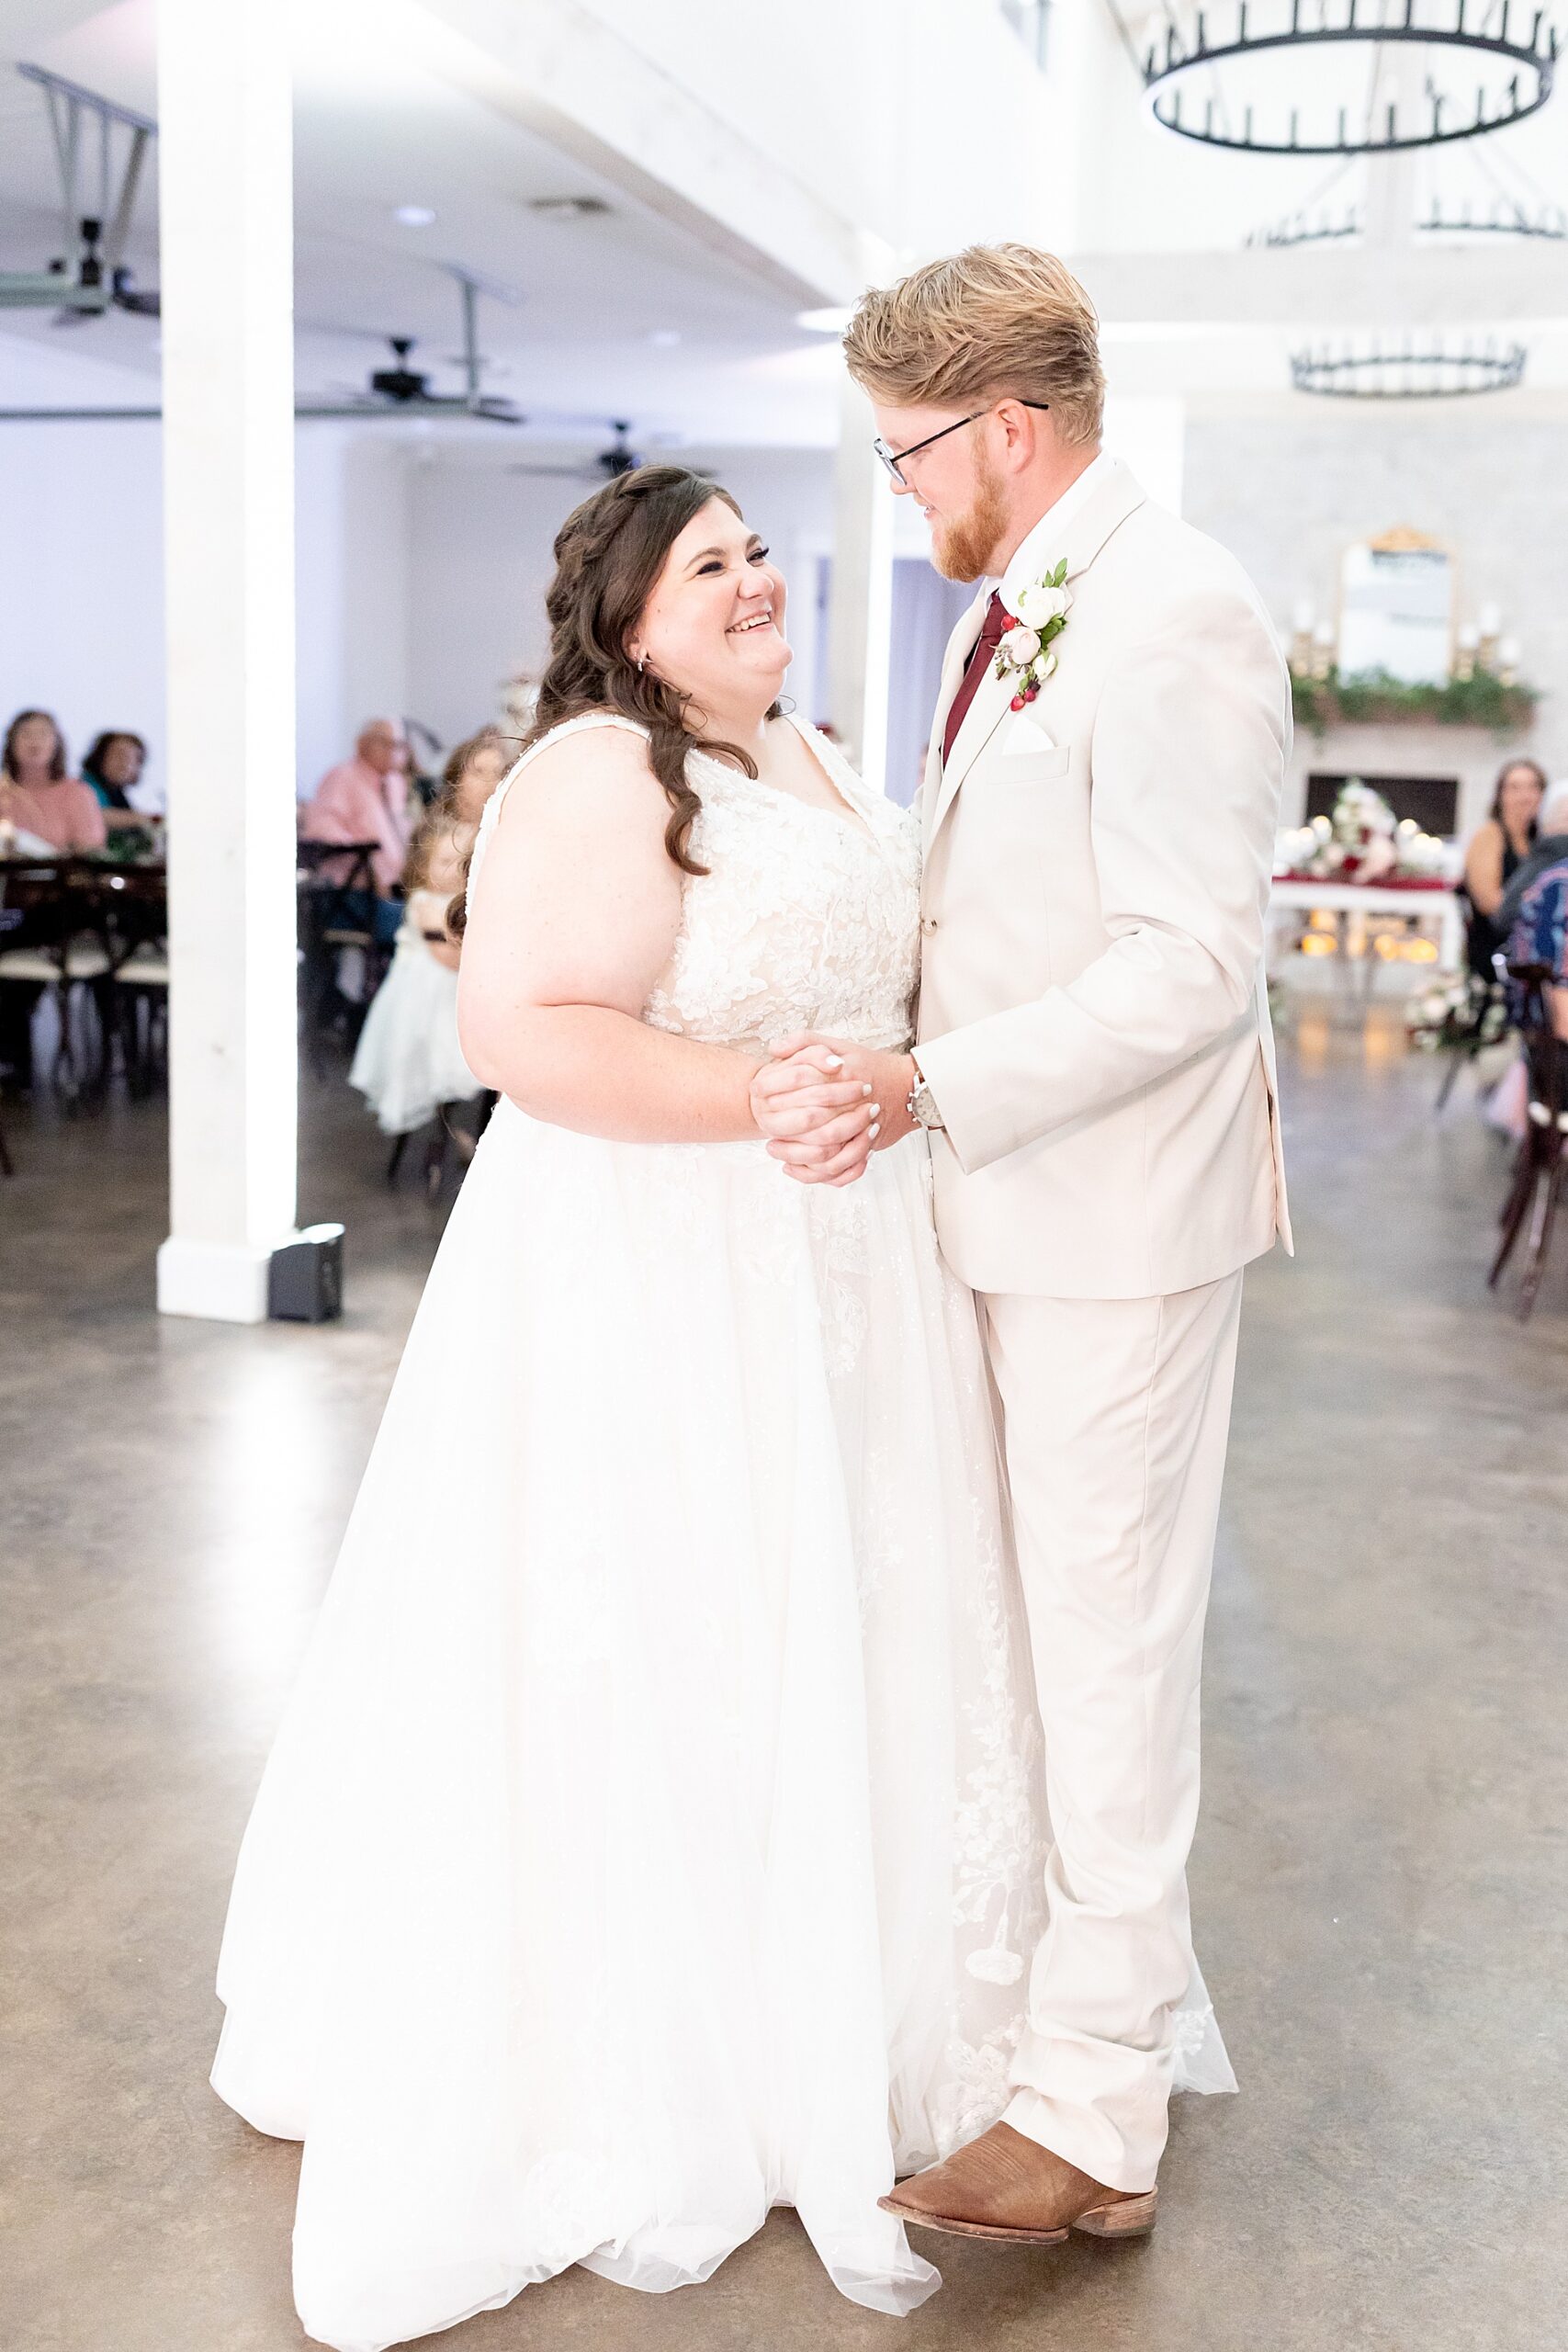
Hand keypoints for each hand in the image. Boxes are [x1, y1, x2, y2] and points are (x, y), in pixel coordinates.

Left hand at [761, 1036, 915, 1185]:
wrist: (906, 1087)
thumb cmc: (868, 1066)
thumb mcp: (837, 1044)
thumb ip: (804, 1041)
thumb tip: (773, 1048)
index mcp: (841, 1077)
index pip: (802, 1087)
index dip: (776, 1094)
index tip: (758, 1096)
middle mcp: (852, 1105)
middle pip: (812, 1126)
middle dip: (785, 1132)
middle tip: (766, 1133)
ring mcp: (861, 1130)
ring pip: (825, 1155)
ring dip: (797, 1158)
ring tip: (778, 1153)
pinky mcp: (867, 1148)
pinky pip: (841, 1170)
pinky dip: (818, 1175)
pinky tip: (798, 1169)